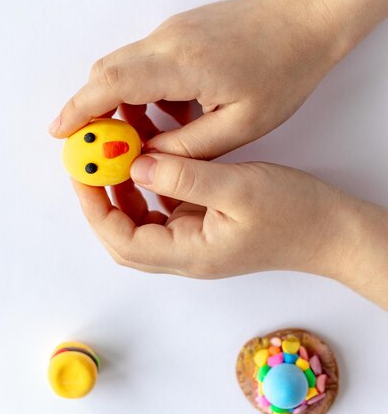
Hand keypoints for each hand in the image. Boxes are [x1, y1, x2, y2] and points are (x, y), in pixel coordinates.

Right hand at [50, 0, 339, 158]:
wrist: (304, 18)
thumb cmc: (283, 71)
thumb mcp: (242, 124)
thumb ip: (189, 146)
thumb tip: (147, 157)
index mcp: (182, 64)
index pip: (111, 83)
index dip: (79, 109)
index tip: (61, 133)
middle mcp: (167, 41)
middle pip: (106, 71)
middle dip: (91, 108)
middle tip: (95, 144)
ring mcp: (171, 30)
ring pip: (123, 65)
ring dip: (120, 101)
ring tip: (145, 136)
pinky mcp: (179, 30)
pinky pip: (144, 61)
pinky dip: (141, 90)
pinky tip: (171, 114)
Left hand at [72, 154, 349, 278]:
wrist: (330, 231)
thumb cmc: (294, 214)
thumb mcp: (238, 189)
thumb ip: (185, 177)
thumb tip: (136, 165)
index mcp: (189, 253)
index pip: (121, 240)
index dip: (95, 207)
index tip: (84, 171)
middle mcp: (185, 254)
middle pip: (123, 238)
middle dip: (101, 201)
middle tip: (92, 164)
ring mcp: (194, 242)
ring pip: (140, 224)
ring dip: (122, 195)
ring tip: (115, 158)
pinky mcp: (204, 228)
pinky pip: (162, 212)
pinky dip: (147, 190)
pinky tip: (149, 162)